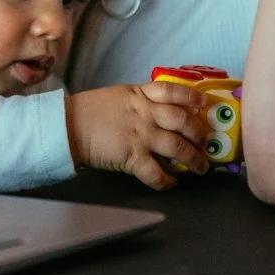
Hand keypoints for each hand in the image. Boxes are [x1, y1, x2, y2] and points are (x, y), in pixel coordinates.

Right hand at [66, 83, 210, 190]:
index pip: (172, 91)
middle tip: (206, 142)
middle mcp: (145, 113)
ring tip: (201, 167)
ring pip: (178, 147)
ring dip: (193, 159)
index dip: (191, 98)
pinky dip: (168, 181)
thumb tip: (157, 111)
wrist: (68, 126)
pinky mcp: (133, 157)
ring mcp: (141, 135)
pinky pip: (157, 173)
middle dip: (199, 134)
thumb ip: (139, 100)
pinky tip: (173, 183)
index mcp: (140, 95)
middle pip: (182, 121)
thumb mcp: (118, 96)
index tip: (203, 104)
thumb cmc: (89, 110)